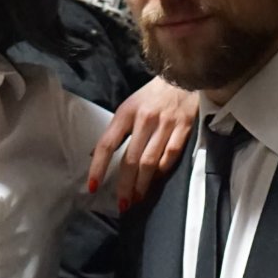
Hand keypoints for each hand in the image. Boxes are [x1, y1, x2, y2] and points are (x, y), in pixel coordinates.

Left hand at [88, 78, 196, 208]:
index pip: (107, 144)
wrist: (184, 74)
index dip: (98, 167)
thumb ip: (116, 131)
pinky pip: (171, 155)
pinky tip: (155, 181)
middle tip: (122, 204)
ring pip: (150, 162)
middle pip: (131, 159)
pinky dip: (162, 171)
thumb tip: (94, 154)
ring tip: (137, 198)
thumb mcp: (130, 106)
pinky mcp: (185, 127)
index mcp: (126, 112)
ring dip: (142, 184)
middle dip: (125, 185)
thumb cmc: (153, 94)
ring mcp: (166, 123)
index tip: (92, 187)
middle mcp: (145, 119)